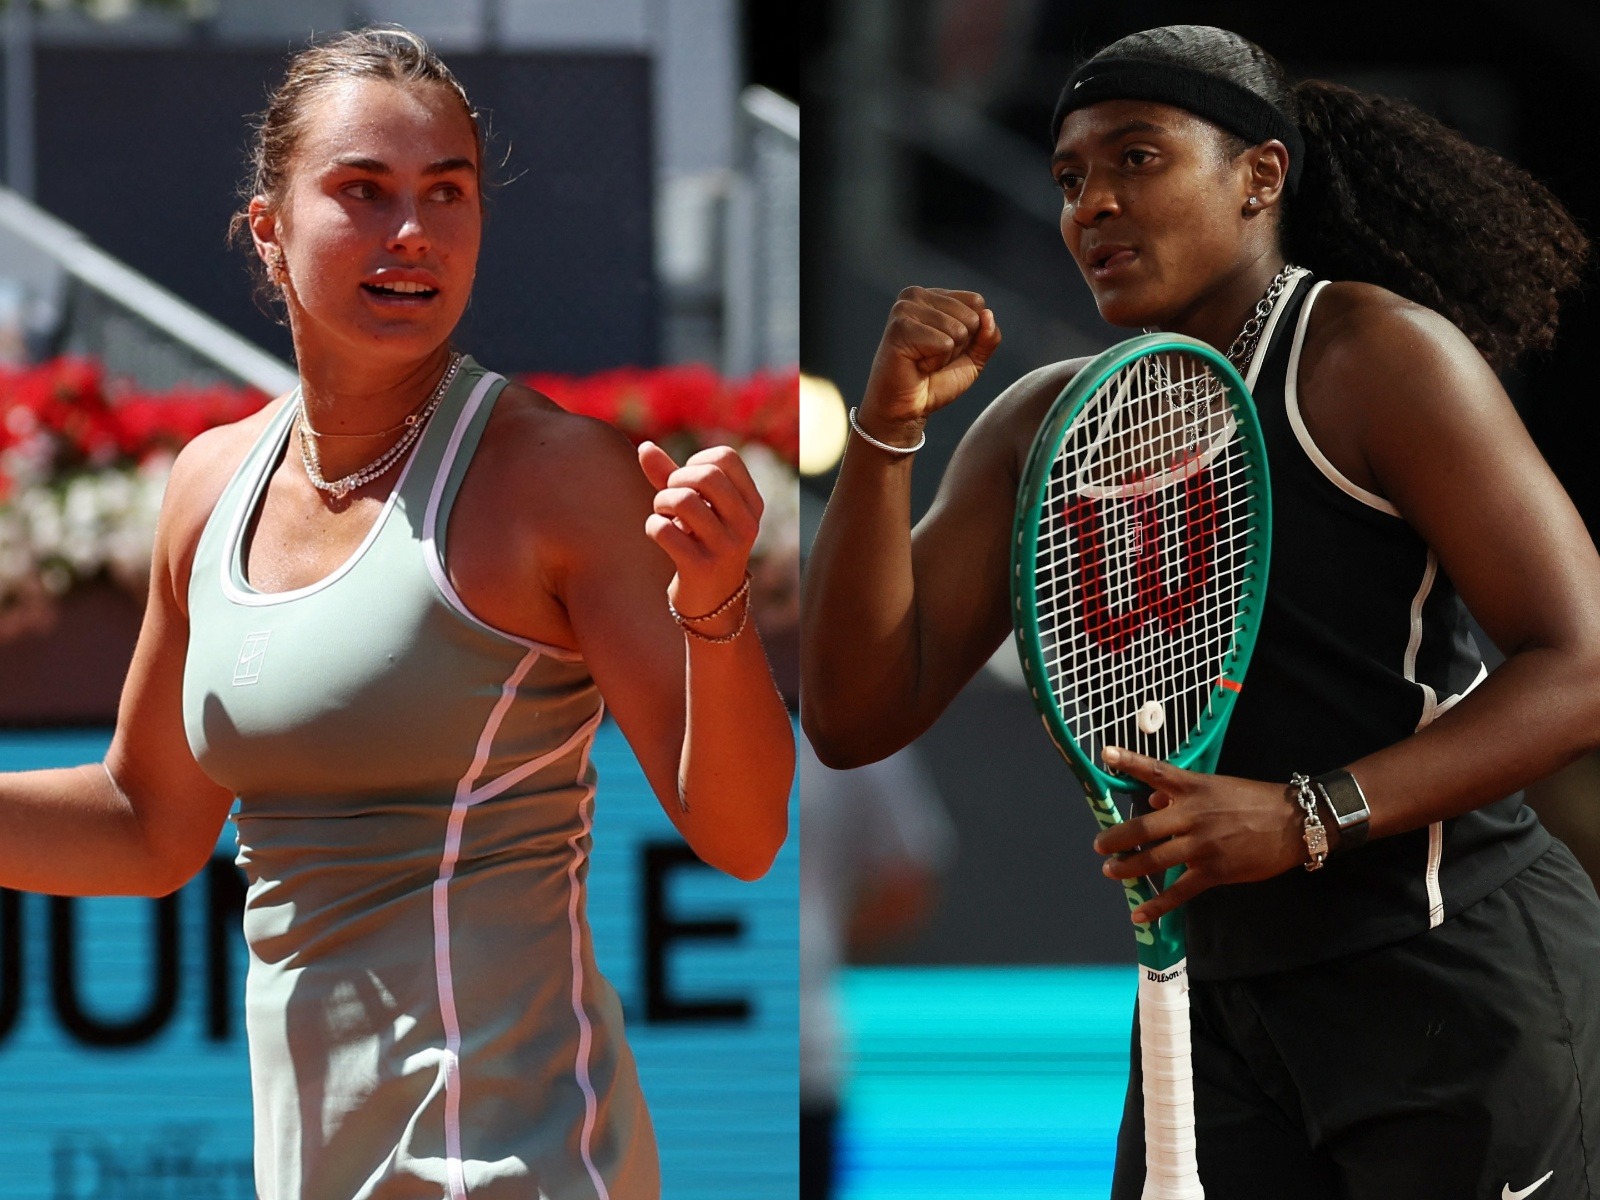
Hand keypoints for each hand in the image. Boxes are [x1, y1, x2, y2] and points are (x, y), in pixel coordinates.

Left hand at [638, 441, 763, 631]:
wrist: (712, 604)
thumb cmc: (701, 544)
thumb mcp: (694, 509)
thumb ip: (671, 476)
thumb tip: (644, 446)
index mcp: (752, 504)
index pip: (725, 457)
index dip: (696, 462)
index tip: (688, 483)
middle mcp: (746, 524)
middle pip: (706, 474)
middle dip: (675, 480)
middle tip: (669, 500)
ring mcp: (726, 547)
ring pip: (683, 500)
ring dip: (661, 502)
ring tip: (661, 514)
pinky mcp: (701, 567)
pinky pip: (664, 530)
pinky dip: (652, 526)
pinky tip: (659, 534)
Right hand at [858, 287, 1001, 445]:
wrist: (906, 409)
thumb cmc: (935, 381)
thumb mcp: (973, 358)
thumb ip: (988, 336)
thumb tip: (988, 315)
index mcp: (932, 295)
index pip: (976, 302)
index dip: (972, 334)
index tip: (944, 348)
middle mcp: (915, 295)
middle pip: (971, 316)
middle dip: (959, 346)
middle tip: (931, 358)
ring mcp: (904, 309)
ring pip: (958, 330)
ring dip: (946, 356)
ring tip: (922, 362)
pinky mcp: (900, 328)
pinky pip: (944, 344)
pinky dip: (935, 363)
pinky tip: (916, 365)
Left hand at [1093, 746, 1307, 924]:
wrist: (1294, 823)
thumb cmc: (1254, 800)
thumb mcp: (1216, 786)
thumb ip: (1180, 794)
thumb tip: (1152, 802)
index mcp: (1193, 788)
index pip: (1155, 772)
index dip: (1128, 762)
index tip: (1106, 754)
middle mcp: (1192, 815)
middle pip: (1143, 828)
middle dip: (1116, 838)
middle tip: (1099, 846)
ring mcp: (1201, 845)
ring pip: (1154, 860)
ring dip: (1128, 867)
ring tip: (1111, 871)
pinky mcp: (1213, 871)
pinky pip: (1179, 891)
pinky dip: (1157, 905)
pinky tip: (1139, 914)